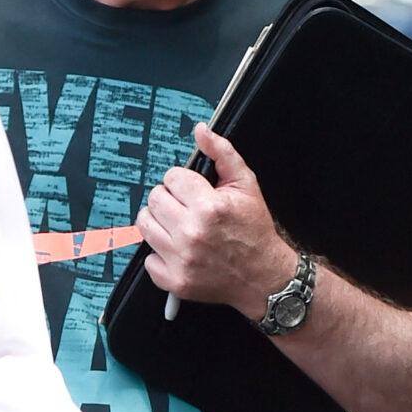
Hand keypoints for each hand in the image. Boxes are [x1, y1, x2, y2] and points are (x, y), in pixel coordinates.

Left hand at [138, 122, 297, 318]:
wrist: (266, 278)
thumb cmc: (255, 232)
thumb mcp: (247, 186)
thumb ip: (222, 154)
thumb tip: (201, 131)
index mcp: (209, 207)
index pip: (171, 177)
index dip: (184, 183)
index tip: (197, 194)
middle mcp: (192, 233)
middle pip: (154, 199)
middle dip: (171, 201)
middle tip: (189, 212)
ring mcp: (182, 259)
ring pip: (145, 225)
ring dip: (161, 225)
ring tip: (181, 229)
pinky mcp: (176, 281)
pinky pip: (148, 259)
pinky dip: (161, 256)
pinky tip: (181, 253)